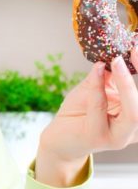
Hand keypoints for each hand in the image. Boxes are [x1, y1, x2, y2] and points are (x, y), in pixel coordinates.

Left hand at [36, 48, 137, 185]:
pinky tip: (98, 71)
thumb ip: (106, 77)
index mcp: (134, 117)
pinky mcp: (99, 137)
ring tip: (115, 61)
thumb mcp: (93, 90)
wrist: (59, 140)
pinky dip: (99, 88)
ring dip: (125, 83)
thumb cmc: (77, 114)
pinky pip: (101, 109)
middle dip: (135, 80)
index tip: (136, 48)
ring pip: (133, 112)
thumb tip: (115, 54)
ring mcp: (118, 137)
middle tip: (129, 54)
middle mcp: (132, 130)